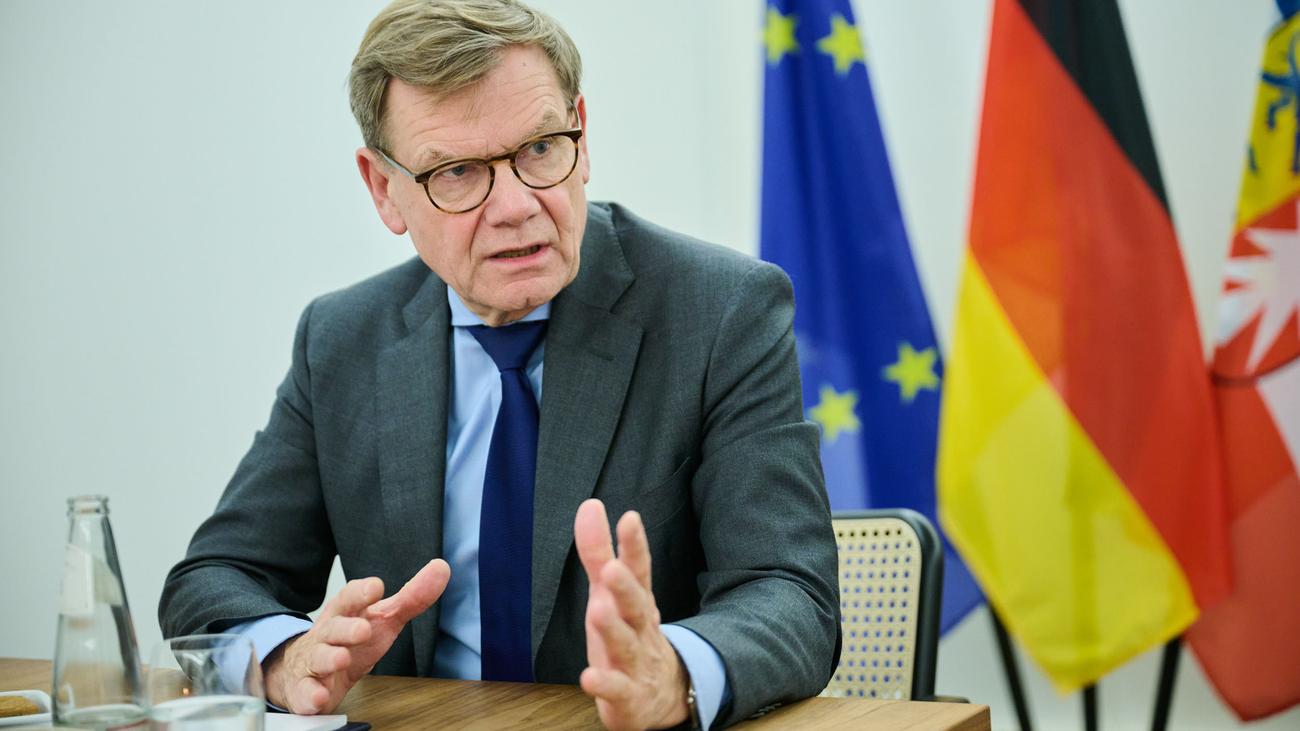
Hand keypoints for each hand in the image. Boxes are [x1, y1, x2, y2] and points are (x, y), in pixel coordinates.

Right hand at [263, 558, 450, 713]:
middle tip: (363, 630)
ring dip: (329, 658)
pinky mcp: (305, 690)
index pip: (350, 598)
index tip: (376, 587)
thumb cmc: (349, 640)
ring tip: (342, 658)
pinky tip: (319, 696)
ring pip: (317, 658)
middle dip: (346, 628)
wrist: (305, 669)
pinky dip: (309, 696)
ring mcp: (314, 662)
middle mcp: (327, 635)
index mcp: (346, 614)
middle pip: (333, 627)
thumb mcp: (382, 619)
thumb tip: (441, 568)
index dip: (361, 593)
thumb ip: (411, 597)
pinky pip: (304, 693)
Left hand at [574, 499, 689, 730]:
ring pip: (627, 646)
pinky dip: (604, 685)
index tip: (629, 517)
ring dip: (613, 630)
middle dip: (626, 588)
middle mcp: (640, 629)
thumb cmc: (631, 635)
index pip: (639, 570)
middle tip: (612, 569)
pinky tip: (588, 677)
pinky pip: (617, 690)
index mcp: (637, 602)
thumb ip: (599, 552)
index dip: (634, 546)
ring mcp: (635, 663)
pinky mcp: (627, 697)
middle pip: (637, 607)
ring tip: (598, 612)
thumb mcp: (611, 593)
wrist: (662, 696)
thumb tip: (589, 506)